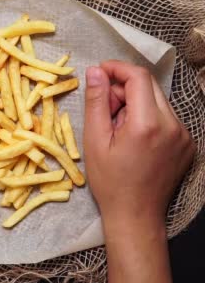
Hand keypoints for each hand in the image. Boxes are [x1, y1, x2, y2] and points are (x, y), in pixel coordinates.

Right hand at [84, 60, 194, 224]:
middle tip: (105, 109)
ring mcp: (184, 135)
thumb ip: (96, 102)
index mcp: (147, 124)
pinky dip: (147, 118)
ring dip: (135, 104)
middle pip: (149, 86)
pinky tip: (133, 139)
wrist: (136, 214)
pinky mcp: (188, 143)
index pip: (138, 77)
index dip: (117, 68)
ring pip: (157, 101)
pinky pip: (166, 117)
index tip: (100, 72)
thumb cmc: (110, 181)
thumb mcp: (94, 140)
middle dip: (124, 89)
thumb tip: (95, 71)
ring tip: (118, 128)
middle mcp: (173, 125)